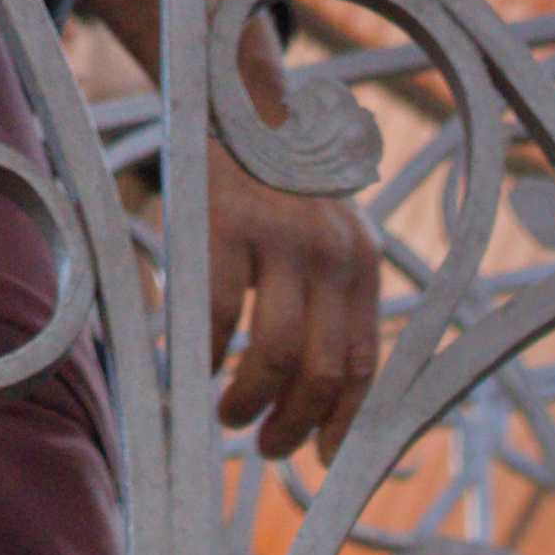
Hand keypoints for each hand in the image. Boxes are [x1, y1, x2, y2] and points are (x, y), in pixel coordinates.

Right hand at [207, 147, 378, 465]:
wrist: (237, 97)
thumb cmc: (276, 186)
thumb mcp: (325, 236)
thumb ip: (329, 300)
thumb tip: (317, 394)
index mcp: (361, 264)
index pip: (363, 364)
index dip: (343, 424)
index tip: (320, 457)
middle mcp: (331, 253)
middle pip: (321, 371)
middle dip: (292, 425)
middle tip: (266, 446)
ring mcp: (281, 238)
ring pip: (274, 355)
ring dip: (249, 403)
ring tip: (229, 417)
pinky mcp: (229, 223)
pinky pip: (219, 315)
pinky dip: (203, 357)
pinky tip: (191, 371)